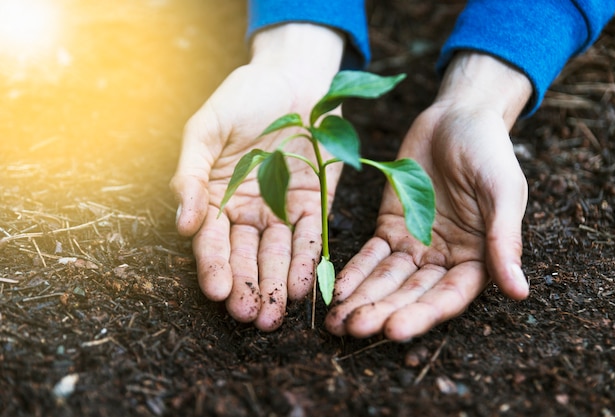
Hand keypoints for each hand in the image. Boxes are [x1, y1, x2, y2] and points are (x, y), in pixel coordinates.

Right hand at [170, 24, 343, 330]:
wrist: (294, 75)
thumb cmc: (244, 96)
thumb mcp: (207, 128)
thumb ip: (191, 174)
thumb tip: (183, 223)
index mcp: (216, 195)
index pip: (213, 238)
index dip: (214, 264)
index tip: (216, 290)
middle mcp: (248, 209)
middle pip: (245, 255)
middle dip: (247, 286)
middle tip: (250, 315)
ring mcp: (282, 208)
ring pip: (278, 254)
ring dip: (276, 285)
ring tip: (275, 315)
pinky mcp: (314, 203)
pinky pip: (311, 237)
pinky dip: (308, 261)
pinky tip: (304, 286)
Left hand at [325, 53, 532, 340]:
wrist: (457, 115)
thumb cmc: (490, 150)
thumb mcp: (503, 190)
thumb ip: (504, 239)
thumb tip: (520, 291)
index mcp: (478, 257)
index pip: (449, 295)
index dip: (423, 314)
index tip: (395, 330)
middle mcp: (444, 258)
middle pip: (411, 293)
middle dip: (382, 312)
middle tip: (352, 329)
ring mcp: (414, 243)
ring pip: (386, 280)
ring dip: (362, 300)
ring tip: (336, 322)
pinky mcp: (389, 225)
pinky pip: (369, 254)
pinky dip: (353, 271)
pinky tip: (335, 290)